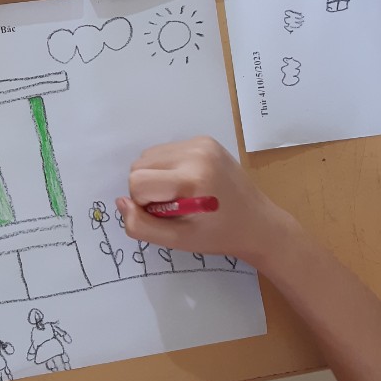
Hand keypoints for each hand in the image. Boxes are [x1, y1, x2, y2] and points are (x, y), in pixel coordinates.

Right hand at [116, 137, 295, 266]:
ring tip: (180, 195)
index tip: (165, 215)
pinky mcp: (205, 140)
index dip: (144, 203)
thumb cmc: (218, 236)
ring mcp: (201, 143)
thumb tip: (121, 202)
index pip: (138, 182)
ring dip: (155, 177)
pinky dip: (167, 168)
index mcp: (192, 179)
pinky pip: (166, 150)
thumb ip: (141, 226)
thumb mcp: (177, 240)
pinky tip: (188, 183)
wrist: (258, 223)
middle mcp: (196, 153)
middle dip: (148, 189)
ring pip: (149, 156)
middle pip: (139, 165)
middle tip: (173, 207)